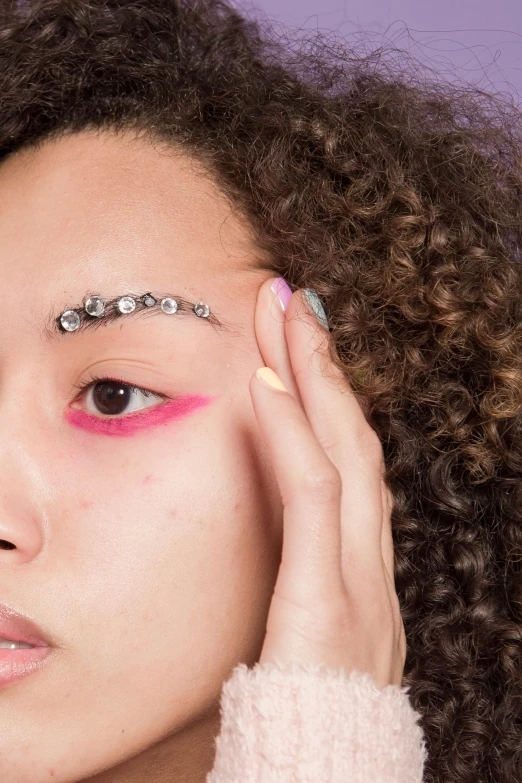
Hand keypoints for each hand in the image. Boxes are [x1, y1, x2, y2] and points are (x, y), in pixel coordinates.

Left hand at [249, 278, 406, 688]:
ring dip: (313, 376)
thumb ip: (306, 569)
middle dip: (325, 365)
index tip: (299, 342)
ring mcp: (358, 576)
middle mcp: (371, 560)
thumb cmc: (307, 704)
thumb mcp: (310, 622)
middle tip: (295, 300)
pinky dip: (294, 433)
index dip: (330, 397)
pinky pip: (314, 498)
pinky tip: (268, 383)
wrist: (322, 774)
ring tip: (285, 315)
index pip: (351, 461)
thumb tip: (283, 523)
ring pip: (343, 452)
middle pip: (354, 440)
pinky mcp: (328, 598)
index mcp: (362, 564)